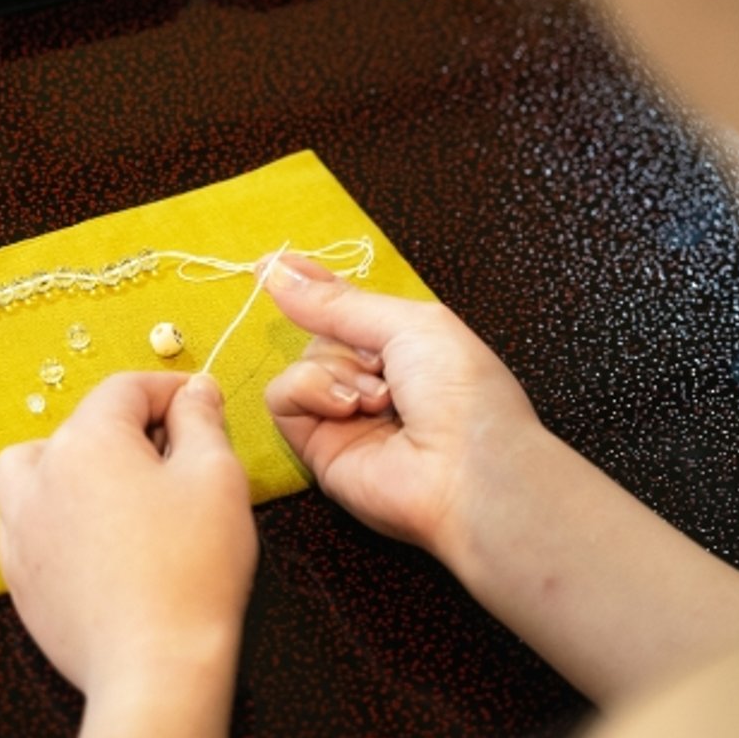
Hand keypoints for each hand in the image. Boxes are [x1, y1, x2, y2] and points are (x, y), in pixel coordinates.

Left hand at [0, 372, 255, 692]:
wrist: (155, 668)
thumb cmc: (194, 568)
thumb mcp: (216, 477)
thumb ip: (201, 420)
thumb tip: (194, 390)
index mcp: (87, 440)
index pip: (127, 389)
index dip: (170, 390)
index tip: (201, 406)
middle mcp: (39, 475)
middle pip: (84, 427)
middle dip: (131, 432)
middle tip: (180, 462)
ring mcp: (18, 528)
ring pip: (40, 469)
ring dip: (79, 467)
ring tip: (125, 495)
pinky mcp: (17, 575)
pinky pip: (31, 522)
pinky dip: (61, 516)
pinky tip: (103, 543)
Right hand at [261, 255, 546, 563]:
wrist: (467, 472)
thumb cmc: (461, 393)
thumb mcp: (409, 323)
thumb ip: (339, 302)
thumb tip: (276, 272)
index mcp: (406, 347)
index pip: (346, 311)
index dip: (311, 287)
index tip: (270, 265)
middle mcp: (373, 381)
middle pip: (322, 335)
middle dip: (346, 339)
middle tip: (383, 364)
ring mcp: (343, 416)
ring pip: (301, 363)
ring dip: (337, 369)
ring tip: (381, 398)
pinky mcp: (317, 448)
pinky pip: (282, 398)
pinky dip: (309, 390)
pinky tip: (348, 409)